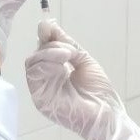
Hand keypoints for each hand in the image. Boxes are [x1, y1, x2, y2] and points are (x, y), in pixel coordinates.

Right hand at [25, 20, 139, 139]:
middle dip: (51, 46)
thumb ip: (66, 44)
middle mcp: (45, 81)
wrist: (107, 114)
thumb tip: (47, 25)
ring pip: (32, 64)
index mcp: (55, 72)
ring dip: (49, 54)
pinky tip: (62, 68)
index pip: (43, 51)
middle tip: (69, 50)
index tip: (48, 27)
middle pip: (36, 56)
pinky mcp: (40, 99)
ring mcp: (41, 91)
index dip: (45, 38)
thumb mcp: (83, 60)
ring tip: (68, 56)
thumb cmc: (99, 92)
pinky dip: (46, 66)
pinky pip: (34, 77)